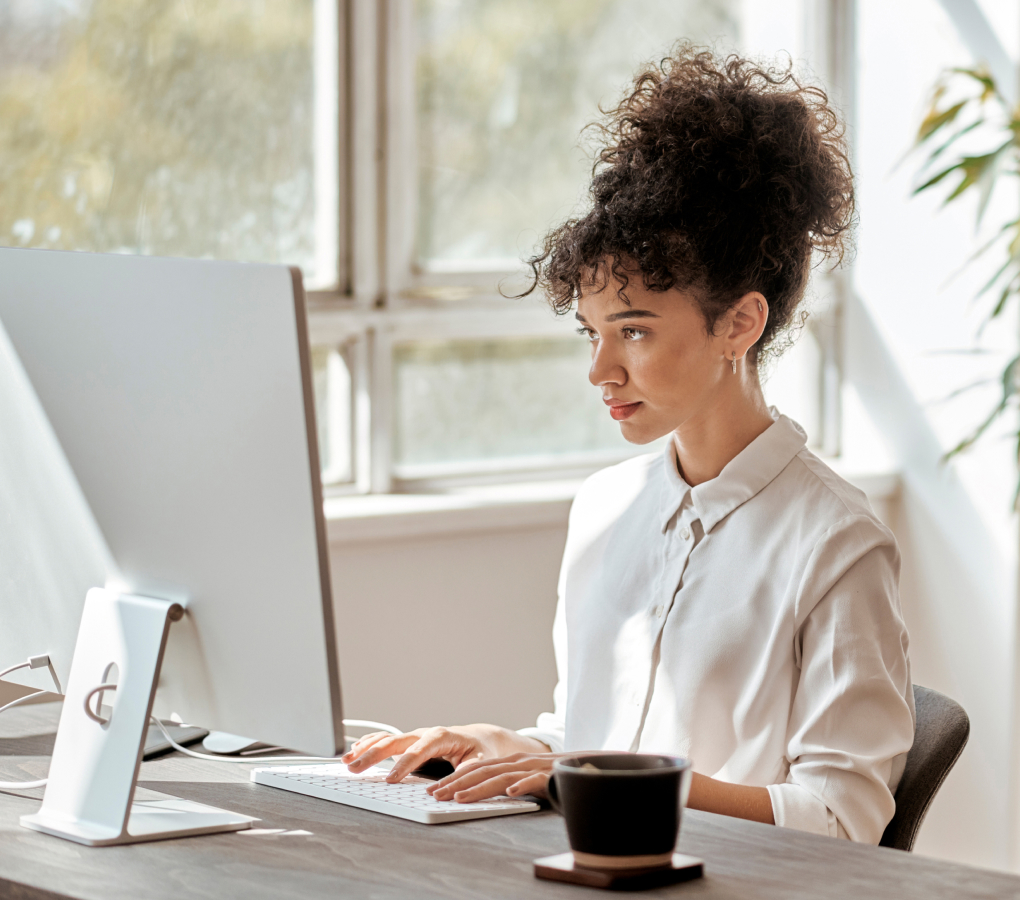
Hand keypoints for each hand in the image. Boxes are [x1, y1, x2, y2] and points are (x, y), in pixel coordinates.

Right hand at [340, 723, 547, 783]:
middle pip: (395, 741)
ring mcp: (415, 736)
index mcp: (442, 737)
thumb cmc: (480, 752)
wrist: (481, 740)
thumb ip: (464, 774)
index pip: (419, 749)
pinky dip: (369, 745)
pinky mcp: (409, 742)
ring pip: (386, 739)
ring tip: (347, 761)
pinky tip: (354, 751)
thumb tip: (448, 789)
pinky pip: (386, 741)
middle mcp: (425, 734)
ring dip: (366, 749)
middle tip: (355, 769)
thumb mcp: (479, 763)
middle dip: (373, 755)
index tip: (390, 780)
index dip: (404, 764)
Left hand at [425, 751, 560, 802]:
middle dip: (456, 783)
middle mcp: (518, 762)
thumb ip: (506, 785)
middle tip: (436, 795)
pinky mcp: (551, 775)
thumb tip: (479, 797)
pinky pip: (535, 780)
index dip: (453, 778)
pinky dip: (522, 785)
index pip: (476, 769)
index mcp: (510, 762)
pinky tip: (511, 792)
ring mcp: (534, 767)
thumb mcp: (525, 779)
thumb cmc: (553, 777)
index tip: (434, 791)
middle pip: (482, 771)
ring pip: (502, 776)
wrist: (587, 767)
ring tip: (460, 797)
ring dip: (480, 787)